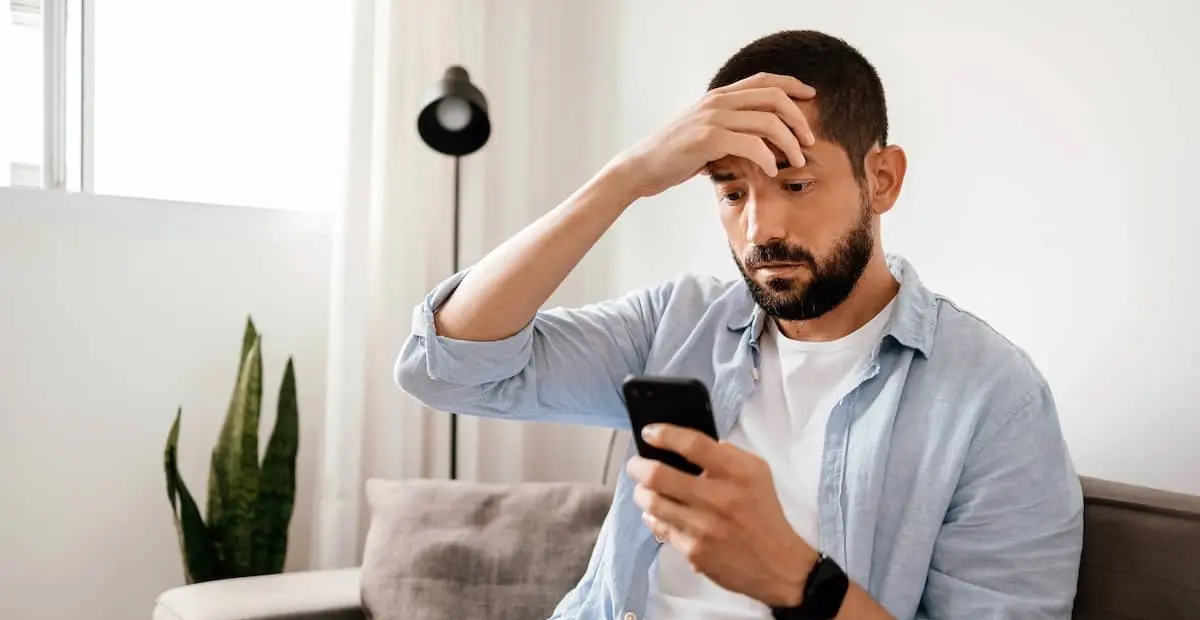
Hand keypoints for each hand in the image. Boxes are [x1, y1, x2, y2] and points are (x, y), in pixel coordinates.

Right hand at [610, 72, 817, 199]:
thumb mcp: (704, 135)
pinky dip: (767, 158)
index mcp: (719, 97)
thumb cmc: (673, 156)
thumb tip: (757, 142)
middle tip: (809, 142)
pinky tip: (770, 171)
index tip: (811, 99)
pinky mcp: (708, 139)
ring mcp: (713, 118)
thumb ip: (729, 130)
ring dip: (789, 143)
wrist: (641, 167)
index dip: (793, 86)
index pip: (765, 81)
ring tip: (796, 161)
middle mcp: (718, 102)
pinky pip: (751, 144)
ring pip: (768, 121)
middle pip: (774, 98)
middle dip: (799, 119)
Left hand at [627, 423, 818, 607]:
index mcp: (736, 472)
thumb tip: (689, 446)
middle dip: (638, 467)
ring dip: (642, 493)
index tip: (649, 432)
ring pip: (652, 503)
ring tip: (644, 490)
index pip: (691, 445)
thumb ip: (727, 454)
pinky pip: (660, 528)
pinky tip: (658, 514)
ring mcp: (702, 526)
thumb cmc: (763, 513)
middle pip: (658, 475)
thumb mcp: (757, 472)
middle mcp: (717, 497)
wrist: (777, 564)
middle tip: (636, 465)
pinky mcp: (693, 550)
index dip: (664, 435)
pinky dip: (654, 518)